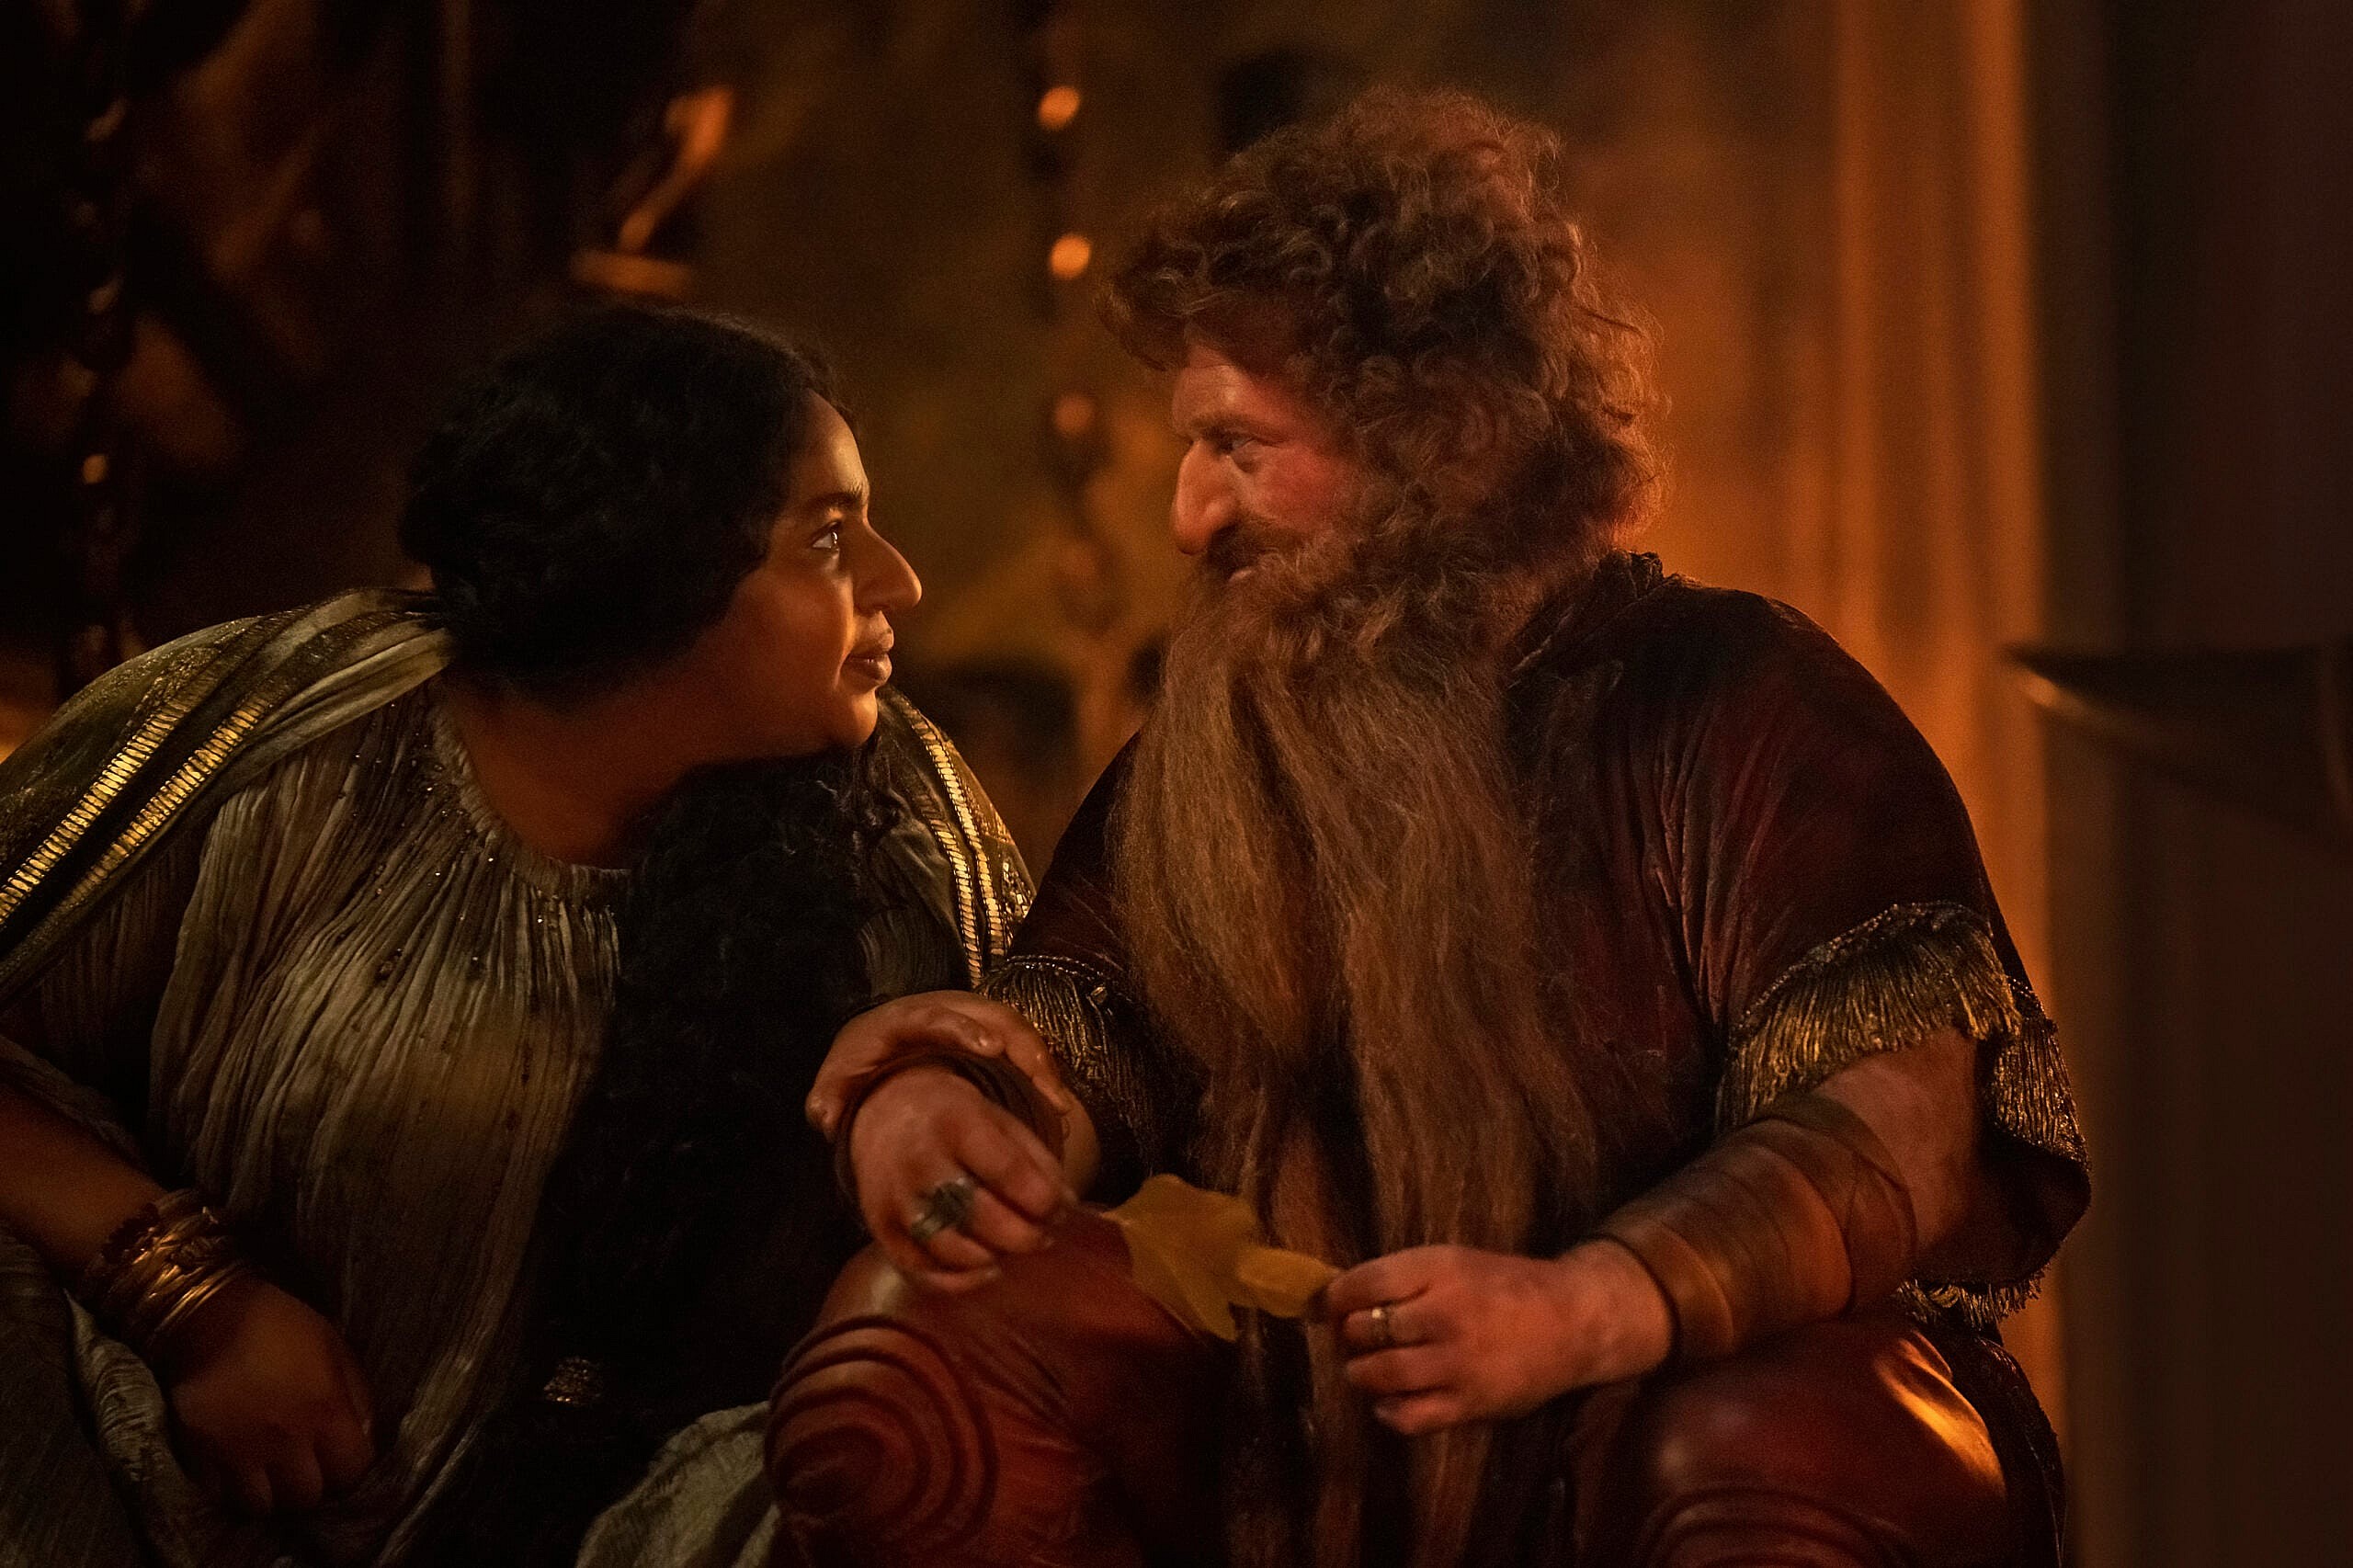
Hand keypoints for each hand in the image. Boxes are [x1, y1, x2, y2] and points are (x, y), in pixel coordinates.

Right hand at [162, 1275, 376, 1514]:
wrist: (210, 1314)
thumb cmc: (282, 1325)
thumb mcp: (336, 1348)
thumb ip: (356, 1396)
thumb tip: (364, 1436)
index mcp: (326, 1411)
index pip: (352, 1472)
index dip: (350, 1471)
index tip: (342, 1461)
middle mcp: (286, 1440)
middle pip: (307, 1498)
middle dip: (313, 1487)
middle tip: (306, 1471)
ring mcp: (240, 1453)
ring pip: (263, 1508)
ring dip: (272, 1497)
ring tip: (272, 1478)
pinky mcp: (200, 1456)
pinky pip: (220, 1498)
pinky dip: (232, 1493)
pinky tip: (239, 1474)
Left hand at [807, 991, 1074, 1139]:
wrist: (879, 1042)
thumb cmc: (860, 1063)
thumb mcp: (836, 1079)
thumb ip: (828, 1098)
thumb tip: (826, 1119)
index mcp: (906, 1018)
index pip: (938, 1015)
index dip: (965, 1029)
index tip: (989, 1049)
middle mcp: (950, 1010)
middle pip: (994, 1018)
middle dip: (1022, 1047)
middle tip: (1043, 1083)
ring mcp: (977, 1020)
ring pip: (1019, 1032)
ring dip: (1041, 1066)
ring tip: (1058, 1106)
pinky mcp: (995, 1035)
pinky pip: (1028, 1049)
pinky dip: (1045, 1075)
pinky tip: (1056, 1110)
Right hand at [847, 1066, 1073, 1291]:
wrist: (883, 1111)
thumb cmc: (955, 1118)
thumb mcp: (999, 1119)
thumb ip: (1036, 1160)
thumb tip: (1067, 1205)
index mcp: (956, 1123)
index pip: (1006, 1170)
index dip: (1041, 1199)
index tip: (1059, 1210)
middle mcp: (919, 1161)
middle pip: (980, 1216)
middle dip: (1024, 1236)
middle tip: (1043, 1236)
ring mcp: (895, 1199)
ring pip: (950, 1249)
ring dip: (994, 1258)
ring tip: (1011, 1247)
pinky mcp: (880, 1230)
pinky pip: (921, 1272)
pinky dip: (960, 1282)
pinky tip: (986, 1269)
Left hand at [1322, 1240, 1671, 1434]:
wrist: (1572, 1322)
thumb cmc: (1503, 1287)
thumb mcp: (1455, 1262)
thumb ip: (1402, 1277)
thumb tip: (1337, 1297)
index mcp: (1440, 1269)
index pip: (1364, 1282)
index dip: (1334, 1297)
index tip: (1327, 1306)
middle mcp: (1446, 1314)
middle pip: (1365, 1329)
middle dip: (1351, 1335)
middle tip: (1356, 1338)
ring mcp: (1458, 1362)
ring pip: (1379, 1374)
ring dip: (1361, 1373)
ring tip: (1368, 1369)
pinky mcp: (1470, 1403)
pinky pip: (1408, 1417)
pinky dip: (1388, 1411)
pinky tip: (1391, 1400)